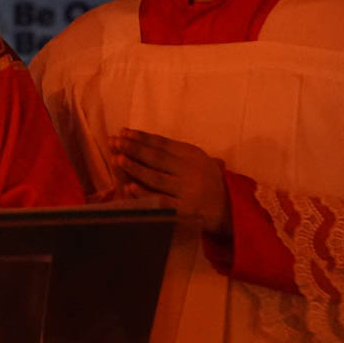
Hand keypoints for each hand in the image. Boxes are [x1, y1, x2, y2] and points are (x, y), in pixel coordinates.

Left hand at [109, 128, 230, 235]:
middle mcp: (191, 171)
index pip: (163, 144)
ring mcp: (188, 191)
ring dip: (135, 167)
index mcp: (193, 155)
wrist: (229, 209)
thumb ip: (171, 150)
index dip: (141, 137)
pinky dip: (144, 193)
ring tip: (117, 158)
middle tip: (115, 141)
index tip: (123, 132)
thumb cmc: (204, 181)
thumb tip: (136, 137)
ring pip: (156, 178)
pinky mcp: (184, 210)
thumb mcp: (195, 160)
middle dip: (133, 148)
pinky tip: (129, 186)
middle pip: (156, 158)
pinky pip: (160, 201)